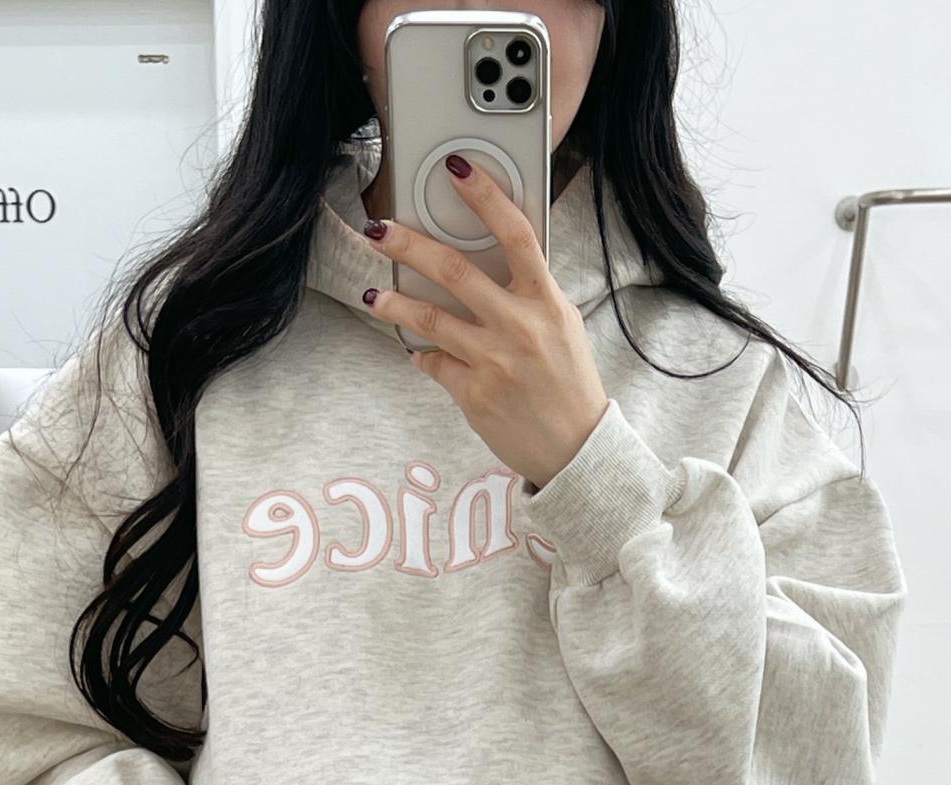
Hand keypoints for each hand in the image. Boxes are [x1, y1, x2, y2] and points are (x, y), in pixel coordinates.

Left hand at [361, 155, 607, 488]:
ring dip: (396, 302)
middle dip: (409, 245)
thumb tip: (490, 262)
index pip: (515, 234)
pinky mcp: (475, 395)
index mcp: (546, 301)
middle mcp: (520, 327)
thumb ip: (529, 293)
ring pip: (432, 320)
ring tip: (374, 293)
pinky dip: (424, 355)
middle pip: (455, 271)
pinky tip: (418, 350)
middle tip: (379, 228)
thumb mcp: (562, 325)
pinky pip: (436, 364)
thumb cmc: (569, 384)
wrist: (576, 449)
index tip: (455, 168)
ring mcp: (495, 362)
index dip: (484, 196)